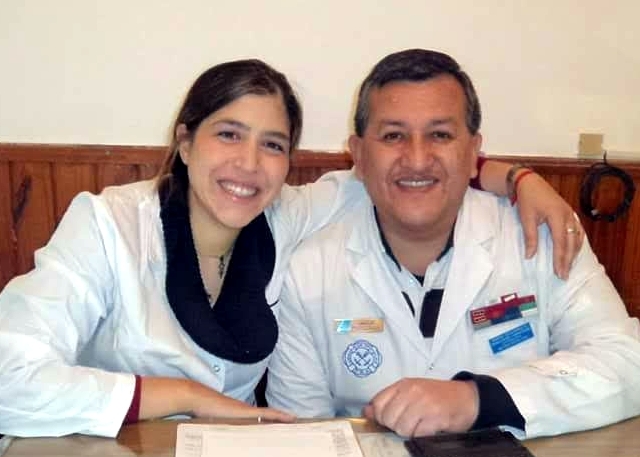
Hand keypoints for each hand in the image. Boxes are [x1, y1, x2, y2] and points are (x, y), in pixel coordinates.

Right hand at [139, 376, 294, 422]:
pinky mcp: (246, 411)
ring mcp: (246, 410)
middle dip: (279, 421)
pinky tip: (290, 418)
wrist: (195, 397)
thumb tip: (217, 433)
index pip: (258, 418)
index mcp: (238, 413)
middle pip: (266, 416)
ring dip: (281, 418)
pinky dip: (278, 415)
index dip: (270, 420)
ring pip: (269, 415)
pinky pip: (267, 414)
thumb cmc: (199, 410)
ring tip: (294, 421)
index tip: (281, 424)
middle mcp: (244, 410)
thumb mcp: (211, 422)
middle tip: (294, 424)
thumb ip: (217, 425)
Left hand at [362, 378, 478, 436]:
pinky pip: (418, 434)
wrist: (467, 398)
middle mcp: (412, 391)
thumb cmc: (438, 397)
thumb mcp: (412, 392)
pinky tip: (430, 428)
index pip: (378, 403)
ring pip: (401, 428)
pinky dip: (422, 435)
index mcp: (403, 384)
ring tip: (421, 425)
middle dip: (396, 426)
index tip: (390, 420)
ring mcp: (423, 403)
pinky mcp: (435, 417)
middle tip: (411, 422)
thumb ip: (390, 400)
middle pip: (388, 418)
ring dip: (410, 432)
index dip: (381, 417)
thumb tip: (367, 412)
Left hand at [514, 172, 583, 279]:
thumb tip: (530, 256)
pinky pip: (578, 231)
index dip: (560, 259)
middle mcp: (568, 215)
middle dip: (568, 260)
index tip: (559, 272)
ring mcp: (571, 214)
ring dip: (574, 253)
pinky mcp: (570, 213)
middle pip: (571, 242)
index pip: (561, 243)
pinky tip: (574, 251)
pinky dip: (577, 242)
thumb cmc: (527, 199)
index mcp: (557, 216)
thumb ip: (530, 238)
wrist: (530, 182)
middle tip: (564, 275)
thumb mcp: (526, 219)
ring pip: (577, 237)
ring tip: (569, 266)